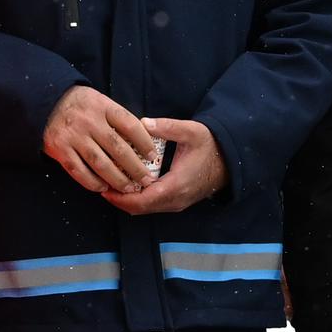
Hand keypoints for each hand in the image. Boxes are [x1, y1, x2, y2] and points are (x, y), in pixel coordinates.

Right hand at [42, 86, 161, 199]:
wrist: (46, 101)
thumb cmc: (80, 105)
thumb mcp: (100, 102)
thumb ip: (116, 119)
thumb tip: (141, 141)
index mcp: (103, 107)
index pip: (130, 125)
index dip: (144, 143)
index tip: (153, 156)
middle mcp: (89, 121)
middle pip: (118, 148)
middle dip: (135, 168)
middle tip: (146, 180)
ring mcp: (73, 136)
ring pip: (100, 163)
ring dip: (116, 179)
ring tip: (128, 188)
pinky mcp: (59, 149)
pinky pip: (78, 171)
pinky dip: (92, 182)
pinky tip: (103, 188)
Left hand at [107, 120, 228, 214]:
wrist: (231, 160)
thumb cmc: (211, 145)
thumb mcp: (191, 131)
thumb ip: (167, 127)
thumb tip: (143, 123)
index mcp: (177, 184)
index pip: (142, 200)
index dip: (120, 197)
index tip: (104, 187)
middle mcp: (176, 199)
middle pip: (140, 208)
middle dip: (119, 199)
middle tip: (100, 185)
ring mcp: (177, 203)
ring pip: (146, 209)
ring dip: (127, 200)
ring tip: (110, 185)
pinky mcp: (178, 201)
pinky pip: (153, 206)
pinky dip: (138, 199)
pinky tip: (128, 185)